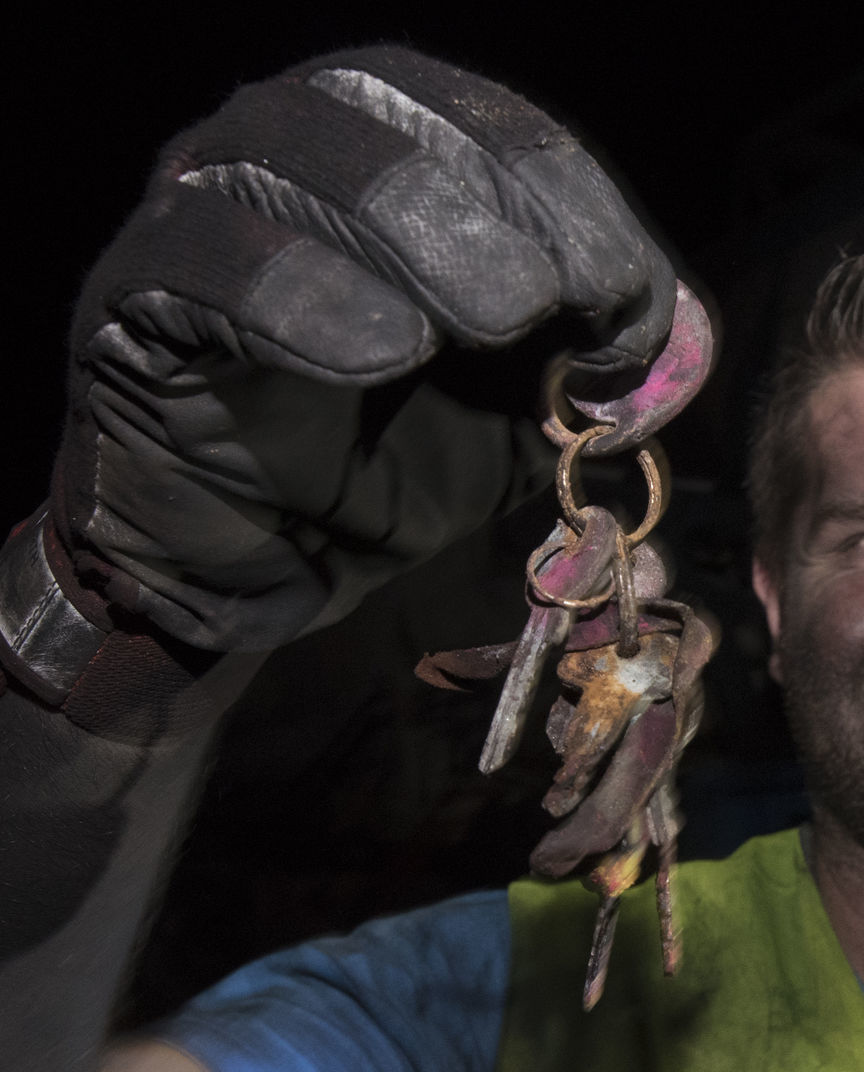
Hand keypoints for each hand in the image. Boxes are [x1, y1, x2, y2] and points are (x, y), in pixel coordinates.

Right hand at [3, 46, 675, 709]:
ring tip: (489, 320)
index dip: (573, 199)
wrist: (259, 567)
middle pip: (386, 114)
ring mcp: (194, 215)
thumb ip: (578, 370)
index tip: (632, 303)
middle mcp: (277, 158)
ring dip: (407, 233)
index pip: (482, 128)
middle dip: (498, 204)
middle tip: (557, 301)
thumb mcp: (506, 420)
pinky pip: (202, 264)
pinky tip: (376, 357)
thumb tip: (671, 338)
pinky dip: (296, 299)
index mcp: (378, 164)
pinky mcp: (132, 301)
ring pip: (287, 162)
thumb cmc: (375, 478)